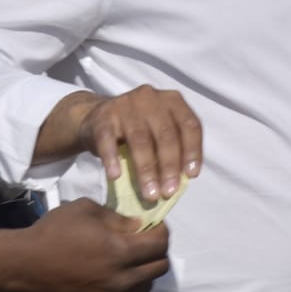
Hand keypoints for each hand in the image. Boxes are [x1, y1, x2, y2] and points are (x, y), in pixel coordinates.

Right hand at [13, 198, 170, 291]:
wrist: (24, 264)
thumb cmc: (55, 231)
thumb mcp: (88, 209)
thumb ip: (118, 218)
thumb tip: (138, 226)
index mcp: (121, 252)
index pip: (160, 244)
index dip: (162, 231)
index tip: (156, 224)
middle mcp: (120, 279)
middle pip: (159, 268)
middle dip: (158, 251)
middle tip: (146, 240)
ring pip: (145, 286)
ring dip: (145, 270)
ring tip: (131, 258)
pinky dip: (126, 284)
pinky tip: (112, 271)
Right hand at [76, 85, 201, 200]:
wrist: (97, 118)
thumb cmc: (138, 129)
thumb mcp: (160, 131)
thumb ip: (175, 147)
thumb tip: (183, 180)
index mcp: (172, 100)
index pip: (189, 125)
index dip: (193, 151)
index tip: (191, 175)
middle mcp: (151, 98)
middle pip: (165, 134)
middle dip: (169, 166)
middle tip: (169, 192)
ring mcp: (126, 105)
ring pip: (139, 140)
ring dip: (146, 170)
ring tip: (149, 194)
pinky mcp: (103, 117)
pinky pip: (108, 140)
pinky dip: (112, 159)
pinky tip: (116, 176)